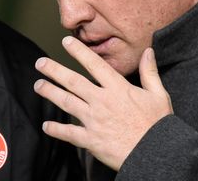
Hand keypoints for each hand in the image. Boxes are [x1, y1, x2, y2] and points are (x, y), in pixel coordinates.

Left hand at [34, 36, 172, 170]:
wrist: (155, 154)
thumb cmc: (158, 125)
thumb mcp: (158, 95)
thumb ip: (150, 72)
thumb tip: (148, 51)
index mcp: (118, 89)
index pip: (95, 65)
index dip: (79, 51)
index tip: (66, 42)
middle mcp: (102, 101)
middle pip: (73, 81)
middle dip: (54, 70)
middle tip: (40, 63)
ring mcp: (95, 121)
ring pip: (67, 102)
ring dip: (50, 93)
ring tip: (38, 85)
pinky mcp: (91, 140)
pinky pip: (69, 133)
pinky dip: (56, 130)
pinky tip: (46, 126)